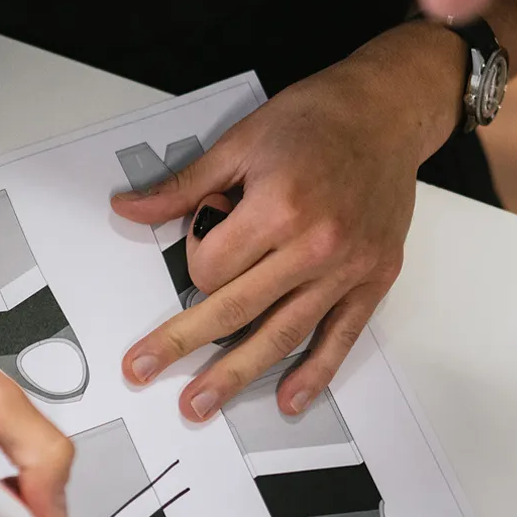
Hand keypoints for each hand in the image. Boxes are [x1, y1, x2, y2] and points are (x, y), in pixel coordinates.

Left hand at [111, 23, 463, 421]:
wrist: (387, 111)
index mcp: (279, 207)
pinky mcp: (373, 279)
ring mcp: (347, 268)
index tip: (205, 234)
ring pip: (281, 334)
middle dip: (181, 343)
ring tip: (200, 405)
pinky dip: (316, 373)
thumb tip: (129, 210)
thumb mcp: (240, 143)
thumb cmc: (315, 120)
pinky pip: (341, 336)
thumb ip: (184, 188)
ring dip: (237, 375)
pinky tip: (291, 401)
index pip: (212, 265)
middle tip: (142, 370)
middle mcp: (315, 245)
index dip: (195, 257)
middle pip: (234, 309)